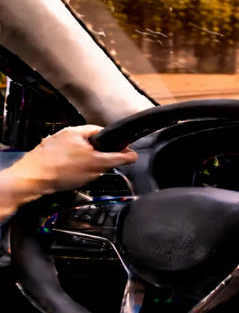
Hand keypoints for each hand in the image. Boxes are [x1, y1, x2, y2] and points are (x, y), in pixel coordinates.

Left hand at [5, 125, 137, 195]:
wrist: (31, 180)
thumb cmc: (60, 170)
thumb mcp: (98, 165)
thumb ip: (118, 158)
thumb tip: (133, 155)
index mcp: (78, 131)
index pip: (104, 133)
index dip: (114, 145)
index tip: (118, 156)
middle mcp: (65, 134)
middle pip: (91, 145)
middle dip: (97, 157)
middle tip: (98, 169)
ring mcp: (54, 145)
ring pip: (78, 154)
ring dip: (83, 164)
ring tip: (81, 175)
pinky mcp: (46, 156)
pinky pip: (65, 161)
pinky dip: (70, 169)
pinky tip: (69, 177)